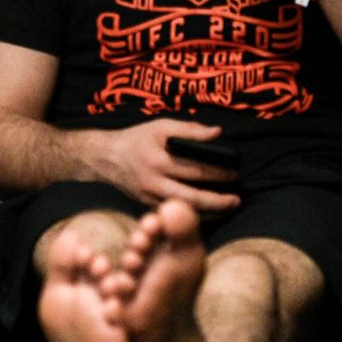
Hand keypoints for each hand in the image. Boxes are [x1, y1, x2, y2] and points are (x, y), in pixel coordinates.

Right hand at [95, 119, 239, 213]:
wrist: (106, 157)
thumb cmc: (135, 139)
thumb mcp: (160, 127)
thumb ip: (189, 130)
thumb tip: (217, 133)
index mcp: (158, 160)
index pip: (195, 170)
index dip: (218, 173)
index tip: (234, 172)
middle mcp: (154, 182)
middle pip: (193, 197)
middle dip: (218, 200)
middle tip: (236, 199)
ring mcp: (150, 197)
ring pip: (184, 210)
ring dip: (209, 212)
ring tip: (226, 207)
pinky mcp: (147, 205)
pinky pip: (174, 213)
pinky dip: (192, 214)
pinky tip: (207, 211)